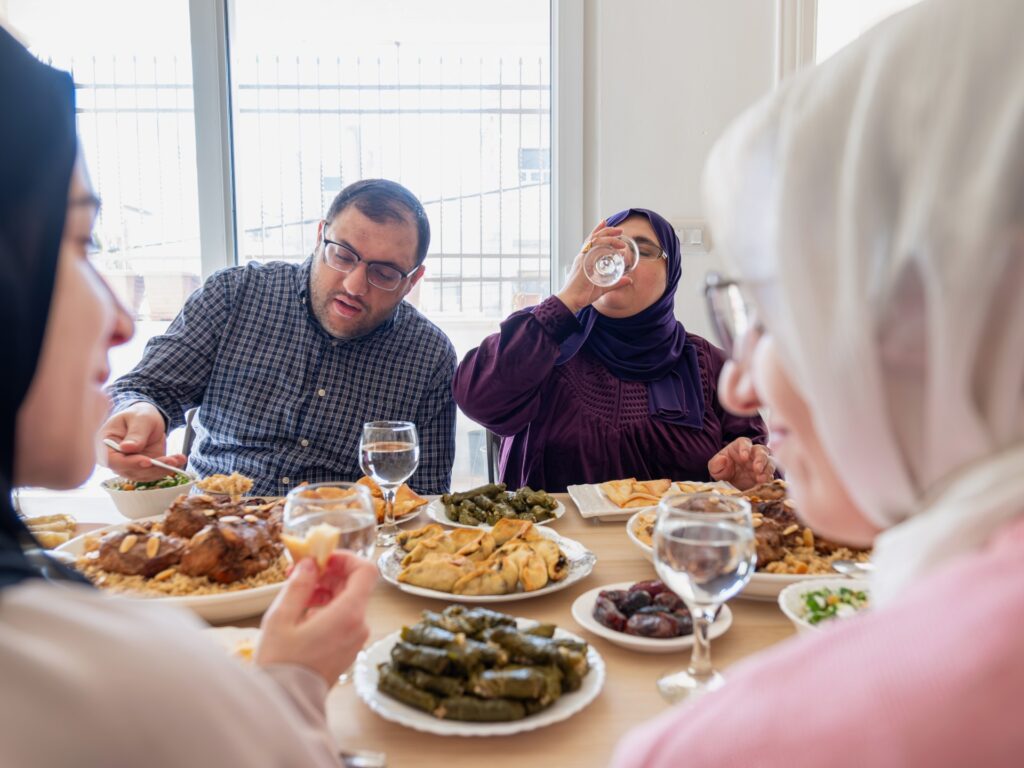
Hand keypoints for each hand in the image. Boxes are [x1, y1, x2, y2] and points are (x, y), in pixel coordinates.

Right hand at [98, 402, 185, 481]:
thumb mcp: (139, 418)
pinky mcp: (142, 469)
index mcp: (104, 445)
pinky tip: (179, 461)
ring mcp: (129, 466)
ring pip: (144, 474)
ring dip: (162, 469)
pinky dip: (168, 468)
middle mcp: (115, 459)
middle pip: (130, 470)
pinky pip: (154, 472)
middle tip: (170, 461)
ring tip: (178, 459)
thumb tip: (127, 448)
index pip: (112, 460)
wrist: (146, 420)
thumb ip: (135, 433)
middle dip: (152, 468)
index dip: (129, 463)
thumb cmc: (138, 416)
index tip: (146, 461)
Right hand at [257, 553, 376, 684]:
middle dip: (329, 574)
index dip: (346, 558)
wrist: (285, 704)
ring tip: (297, 595)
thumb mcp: (281, 617)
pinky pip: (345, 619)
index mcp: (348, 614)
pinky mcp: (347, 649)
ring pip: (348, 602)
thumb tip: (310, 563)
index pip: (366, 571)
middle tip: (300, 574)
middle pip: (355, 585)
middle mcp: (359, 626)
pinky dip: (328, 608)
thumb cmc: (281, 662)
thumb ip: (299, 585)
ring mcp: (355, 639)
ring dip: (326, 591)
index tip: (322, 559)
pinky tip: (302, 614)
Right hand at [555, 220, 632, 313]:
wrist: (571, 300)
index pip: (590, 240)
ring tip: (620, 236)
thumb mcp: (603, 287)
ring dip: (609, 236)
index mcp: (584, 259)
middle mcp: (582, 256)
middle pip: (594, 237)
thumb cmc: (582, 295)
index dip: (597, 230)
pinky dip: (605, 244)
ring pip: (596, 240)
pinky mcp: (583, 262)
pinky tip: (615, 245)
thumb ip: (616, 283)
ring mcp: (582, 258)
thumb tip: (629, 280)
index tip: (605, 222)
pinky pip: (594, 248)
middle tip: (620, 229)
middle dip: (607, 230)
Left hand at [708, 437, 774, 490]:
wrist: (729, 482)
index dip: (745, 448)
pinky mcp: (765, 475)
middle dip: (760, 459)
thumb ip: (716, 463)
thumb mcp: (715, 467)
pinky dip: (769, 479)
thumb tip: (723, 460)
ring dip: (767, 470)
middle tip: (757, 469)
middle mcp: (753, 453)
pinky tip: (764, 484)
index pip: (744, 443)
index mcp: (740, 447)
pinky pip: (771, 475)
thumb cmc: (722, 469)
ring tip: (761, 479)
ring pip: (770, 462)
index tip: (743, 457)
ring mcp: (761, 464)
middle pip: (761, 451)